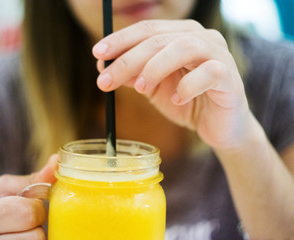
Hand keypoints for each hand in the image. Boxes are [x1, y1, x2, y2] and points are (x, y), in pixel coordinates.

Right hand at [0, 155, 57, 239]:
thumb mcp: (6, 192)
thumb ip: (34, 179)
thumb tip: (56, 161)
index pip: (27, 212)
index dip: (36, 207)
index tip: (28, 206)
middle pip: (36, 236)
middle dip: (37, 225)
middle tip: (28, 223)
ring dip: (36, 238)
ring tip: (23, 233)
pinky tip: (22, 238)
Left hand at [93, 20, 252, 149]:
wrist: (218, 127)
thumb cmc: (186, 102)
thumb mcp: (153, 88)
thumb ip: (134, 74)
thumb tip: (104, 66)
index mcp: (180, 35)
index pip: (146, 30)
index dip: (120, 40)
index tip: (97, 54)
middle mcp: (200, 37)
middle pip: (158, 39)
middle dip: (128, 59)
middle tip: (105, 80)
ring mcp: (218, 54)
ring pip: (182, 48)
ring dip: (155, 68)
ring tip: (141, 89)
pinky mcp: (230, 76)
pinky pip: (208, 73)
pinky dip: (188, 86)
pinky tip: (176, 100)